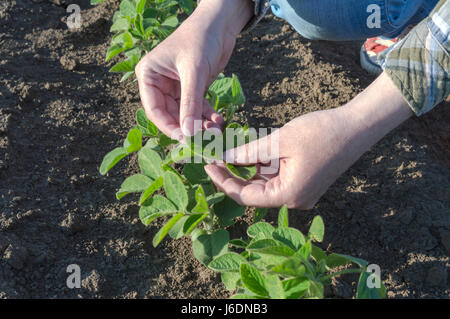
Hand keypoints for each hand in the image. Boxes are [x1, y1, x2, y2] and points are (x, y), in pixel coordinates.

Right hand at [135, 0, 251, 138]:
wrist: (220, 23)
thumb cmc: (200, 39)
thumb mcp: (194, 72)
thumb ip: (190, 103)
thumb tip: (188, 133)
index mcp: (149, 75)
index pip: (154, 109)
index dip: (169, 126)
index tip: (185, 139)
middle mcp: (159, 83)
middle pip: (170, 115)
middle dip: (188, 127)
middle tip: (205, 139)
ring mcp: (176, 87)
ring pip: (185, 114)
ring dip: (200, 124)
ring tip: (216, 130)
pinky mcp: (192, 88)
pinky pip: (197, 108)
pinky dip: (207, 116)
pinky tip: (219, 120)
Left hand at [205, 73, 412, 208]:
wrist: (357, 127)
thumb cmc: (321, 132)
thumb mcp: (279, 141)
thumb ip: (248, 152)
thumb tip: (223, 158)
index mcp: (288, 195)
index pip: (244, 196)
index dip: (223, 181)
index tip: (208, 164)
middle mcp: (293, 199)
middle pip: (253, 192)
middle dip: (233, 173)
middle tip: (214, 155)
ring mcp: (300, 192)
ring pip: (263, 183)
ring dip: (246, 168)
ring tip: (228, 149)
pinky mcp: (304, 182)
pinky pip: (276, 177)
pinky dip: (262, 165)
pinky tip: (250, 150)